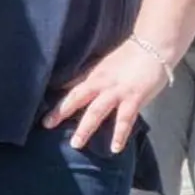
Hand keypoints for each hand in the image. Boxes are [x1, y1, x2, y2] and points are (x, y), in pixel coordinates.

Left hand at [45, 36, 174, 153]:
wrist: (154, 46)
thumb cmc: (131, 56)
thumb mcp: (105, 66)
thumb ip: (90, 78)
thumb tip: (68, 87)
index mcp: (94, 74)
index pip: (71, 88)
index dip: (56, 101)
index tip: (40, 114)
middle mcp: (102, 82)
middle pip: (77, 97)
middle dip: (61, 111)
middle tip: (46, 125)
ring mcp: (118, 91)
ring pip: (97, 110)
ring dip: (85, 127)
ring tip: (76, 144)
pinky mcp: (134, 97)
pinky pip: (125, 119)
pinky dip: (119, 134)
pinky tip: (115, 148)